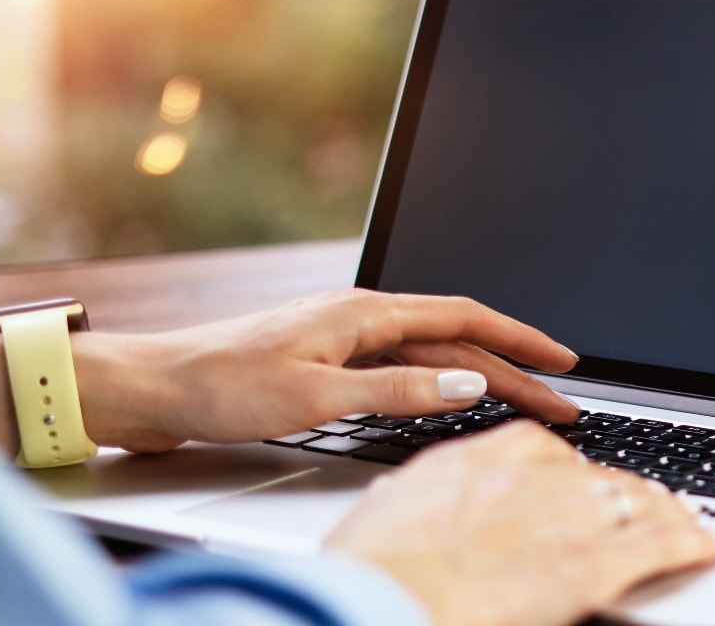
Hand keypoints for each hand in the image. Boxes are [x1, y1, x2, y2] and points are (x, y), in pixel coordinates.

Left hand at [72, 289, 581, 451]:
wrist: (151, 386)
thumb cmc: (221, 384)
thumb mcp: (317, 395)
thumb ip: (398, 389)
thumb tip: (467, 380)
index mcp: (364, 313)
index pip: (464, 319)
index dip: (520, 339)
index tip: (563, 361)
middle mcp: (359, 317)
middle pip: (456, 340)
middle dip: (513, 368)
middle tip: (559, 400)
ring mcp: (343, 337)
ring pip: (431, 353)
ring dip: (480, 375)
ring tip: (520, 399)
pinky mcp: (325, 360)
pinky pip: (402, 365)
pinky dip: (439, 380)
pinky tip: (448, 395)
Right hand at [325, 421, 714, 625]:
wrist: (382, 601)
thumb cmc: (372, 573)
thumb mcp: (391, 514)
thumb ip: (423, 501)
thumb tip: (413, 507)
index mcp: (482, 457)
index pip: (547, 448)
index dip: (576, 472)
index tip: (585, 482)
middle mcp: (535, 475)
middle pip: (601, 475)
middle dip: (629, 493)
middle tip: (651, 504)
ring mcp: (571, 515)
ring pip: (642, 501)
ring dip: (670, 514)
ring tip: (688, 525)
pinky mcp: (597, 563)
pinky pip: (663, 544)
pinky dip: (694, 546)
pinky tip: (710, 549)